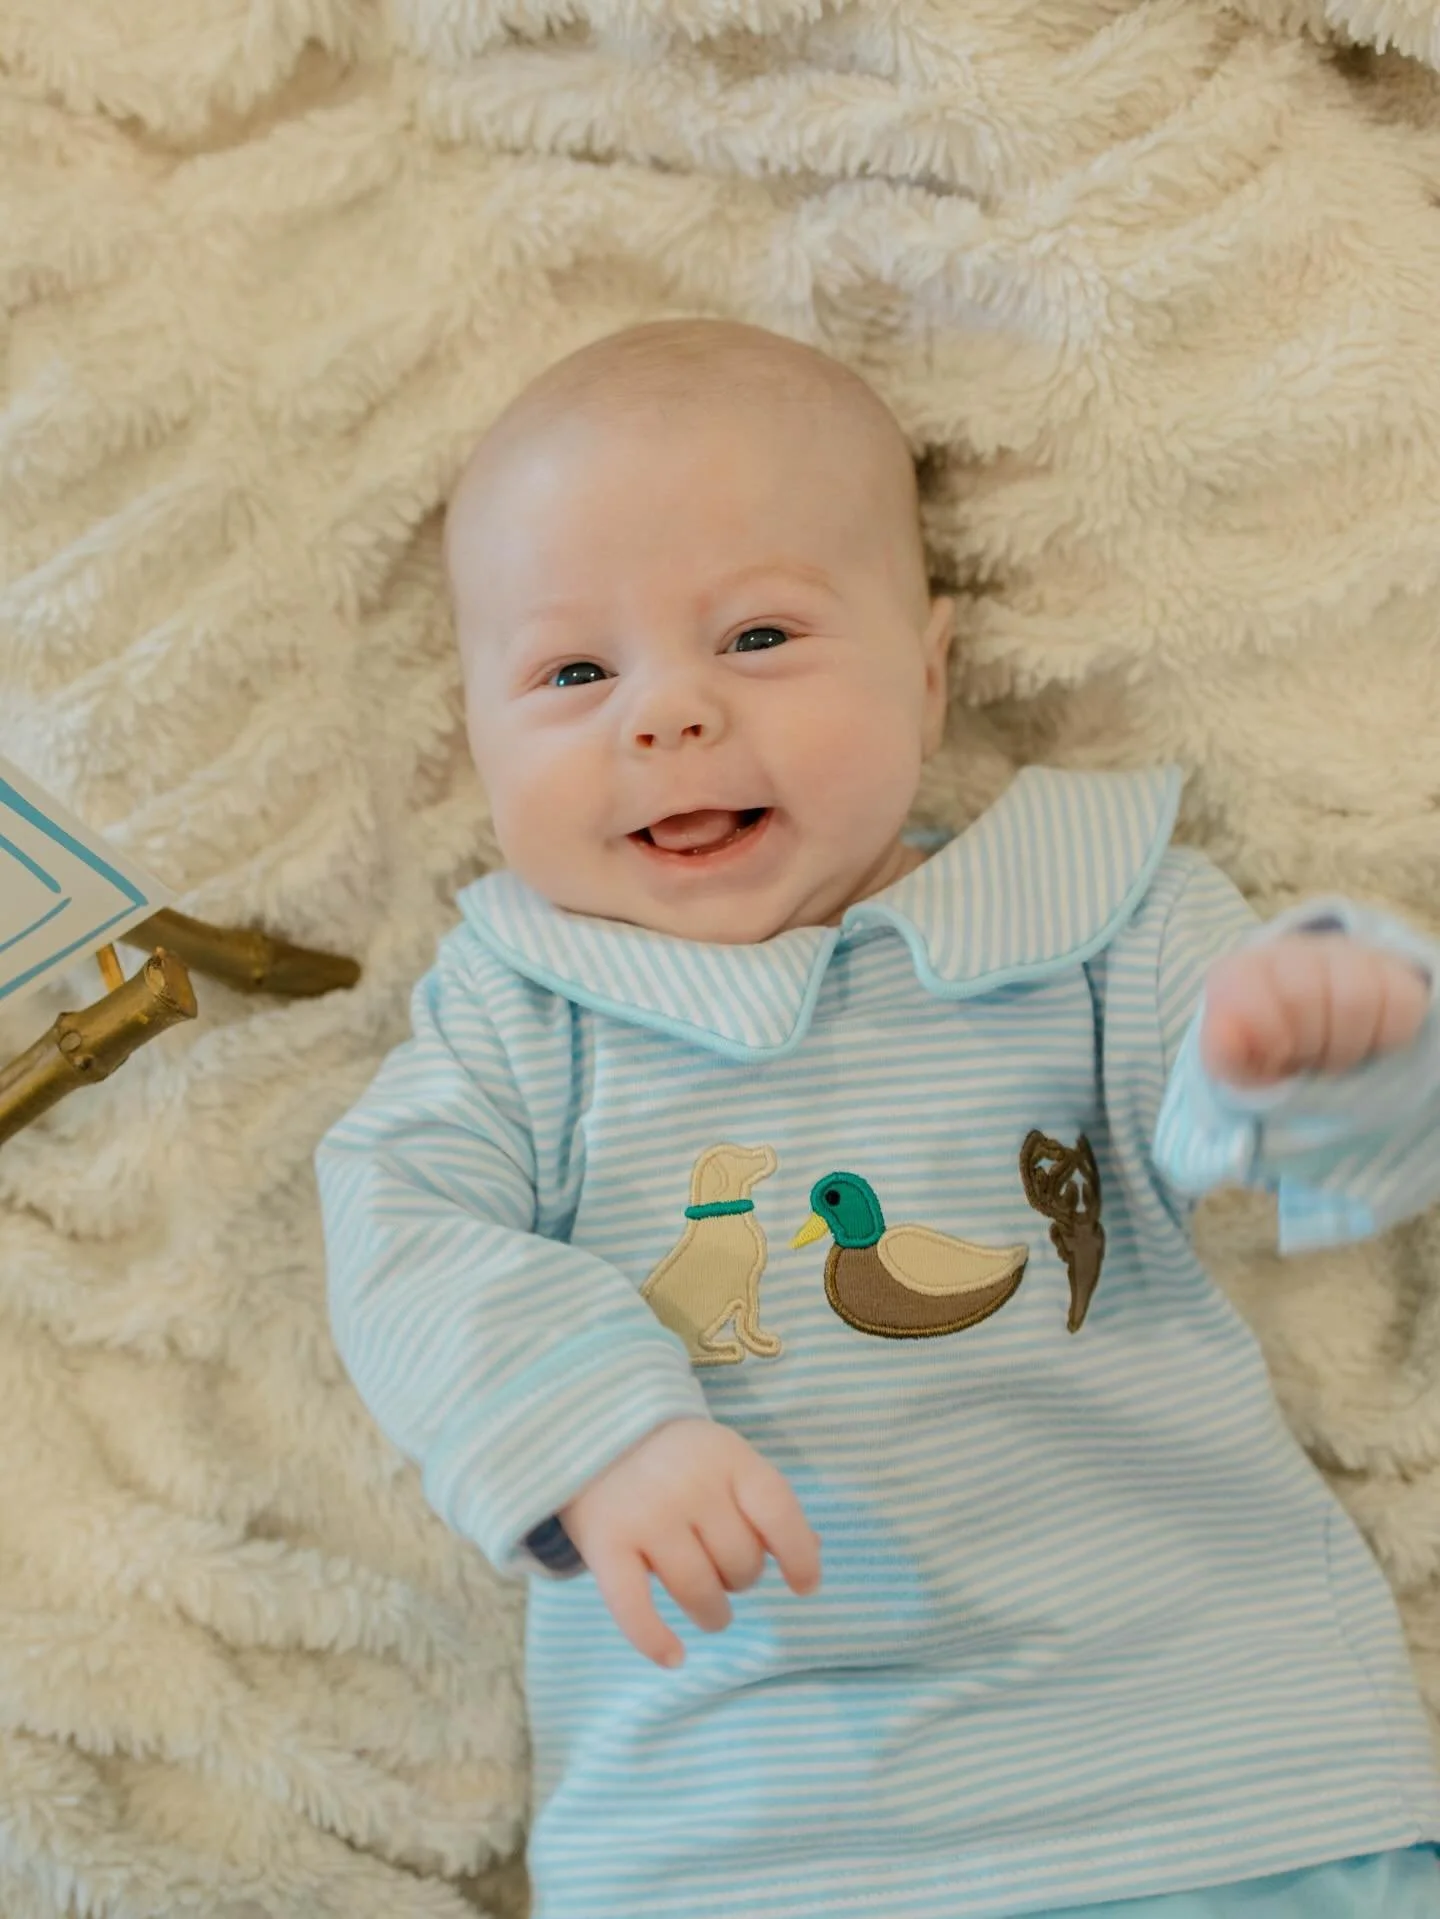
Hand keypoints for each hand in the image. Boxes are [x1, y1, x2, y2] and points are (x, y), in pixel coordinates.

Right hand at [560, 1418, 821, 1667]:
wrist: (593, 1431)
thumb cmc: (676, 1456)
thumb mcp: (726, 1460)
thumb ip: (764, 1503)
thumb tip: (810, 1555)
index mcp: (728, 1458)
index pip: (779, 1512)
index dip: (800, 1556)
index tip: (804, 1586)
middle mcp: (689, 1485)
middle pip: (739, 1561)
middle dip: (742, 1578)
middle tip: (725, 1570)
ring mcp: (646, 1515)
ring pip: (697, 1591)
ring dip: (713, 1613)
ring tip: (711, 1611)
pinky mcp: (605, 1544)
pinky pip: (634, 1607)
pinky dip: (654, 1640)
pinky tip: (674, 1657)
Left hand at [1200, 932, 1430, 1089]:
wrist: (1306, 1027)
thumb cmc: (1264, 1050)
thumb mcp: (1235, 1063)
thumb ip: (1225, 1056)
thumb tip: (1224, 1042)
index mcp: (1241, 973)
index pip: (1254, 1002)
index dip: (1270, 1042)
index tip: (1275, 1058)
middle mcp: (1291, 951)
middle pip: (1305, 998)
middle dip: (1308, 1048)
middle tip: (1306, 1062)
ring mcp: (1343, 954)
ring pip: (1357, 1000)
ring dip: (1347, 1048)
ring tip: (1334, 1056)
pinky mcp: (1388, 970)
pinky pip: (1400, 1005)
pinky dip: (1386, 1039)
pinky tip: (1365, 1043)